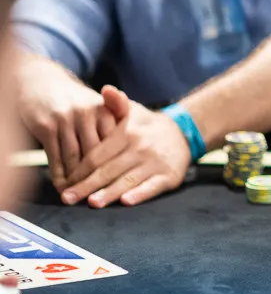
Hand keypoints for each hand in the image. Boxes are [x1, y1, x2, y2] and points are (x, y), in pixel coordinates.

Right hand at [16, 62, 117, 192]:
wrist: (43, 83)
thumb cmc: (77, 101)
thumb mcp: (99, 107)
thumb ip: (116, 126)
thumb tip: (131, 152)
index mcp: (104, 109)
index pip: (115, 143)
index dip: (118, 165)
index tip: (122, 184)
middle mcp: (87, 114)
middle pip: (96, 153)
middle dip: (98, 177)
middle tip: (100, 196)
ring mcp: (65, 120)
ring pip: (74, 158)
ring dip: (76, 180)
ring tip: (80, 195)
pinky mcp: (46, 126)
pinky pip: (55, 156)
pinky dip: (59, 174)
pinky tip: (62, 186)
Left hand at [60, 86, 191, 207]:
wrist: (182, 134)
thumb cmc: (146, 126)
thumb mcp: (133, 111)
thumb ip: (116, 103)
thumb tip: (107, 89)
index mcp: (128, 132)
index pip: (97, 154)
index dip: (79, 170)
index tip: (65, 181)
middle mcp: (142, 147)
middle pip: (108, 170)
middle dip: (86, 186)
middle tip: (68, 198)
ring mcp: (156, 163)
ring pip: (128, 181)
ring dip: (109, 193)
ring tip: (92, 203)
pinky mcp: (169, 176)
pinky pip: (152, 187)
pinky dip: (139, 194)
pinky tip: (126, 201)